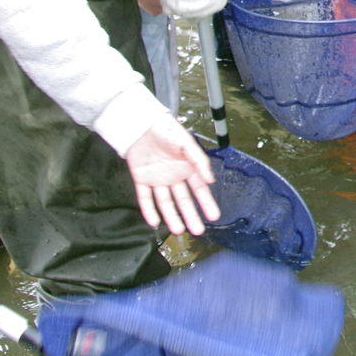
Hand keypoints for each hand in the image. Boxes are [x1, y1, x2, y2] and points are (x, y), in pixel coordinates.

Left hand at [123, 117, 218, 235]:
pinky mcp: (142, 179)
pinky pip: (145, 198)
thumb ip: (199, 161)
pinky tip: (154, 221)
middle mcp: (174, 176)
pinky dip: (149, 210)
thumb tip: (210, 180)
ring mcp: (158, 179)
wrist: (141, 124)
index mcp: (187, 167)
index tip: (214, 216)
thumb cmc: (166, 129)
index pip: (199, 190)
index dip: (206, 203)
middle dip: (191, 216)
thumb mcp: (187, 143)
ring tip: (178, 230)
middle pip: (184, 200)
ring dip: (171, 216)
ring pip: (166, 202)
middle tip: (198, 231)